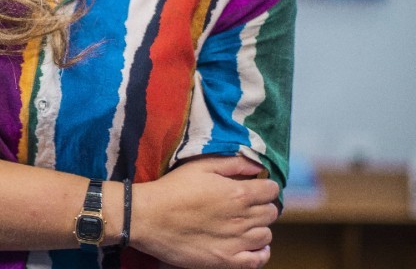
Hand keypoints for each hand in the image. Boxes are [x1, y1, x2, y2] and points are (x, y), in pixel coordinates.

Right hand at [131, 155, 279, 268]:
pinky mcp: (227, 261)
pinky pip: (258, 260)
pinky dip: (261, 252)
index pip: (270, 190)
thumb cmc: (173, 187)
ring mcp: (236, 243)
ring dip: (260, 226)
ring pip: (266, 235)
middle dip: (263, 204)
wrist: (150, 217)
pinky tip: (252, 244)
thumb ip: (232, 164)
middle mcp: (242, 219)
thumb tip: (257, 166)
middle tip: (247, 202)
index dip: (264, 185)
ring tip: (245, 221)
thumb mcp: (200, 166)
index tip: (255, 185)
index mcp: (237, 193)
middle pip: (271, 212)